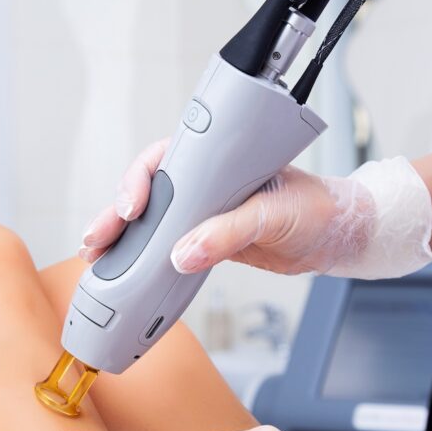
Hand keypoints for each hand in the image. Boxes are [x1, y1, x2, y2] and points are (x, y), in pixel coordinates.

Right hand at [78, 141, 391, 275]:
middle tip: (96, 238)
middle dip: (117, 213)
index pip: (167, 159)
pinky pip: (168, 246)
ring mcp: (203, 211)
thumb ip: (230, 233)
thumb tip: (182, 256)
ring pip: (152, 220)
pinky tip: (124, 271)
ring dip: (123, 237)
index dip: (141, 179)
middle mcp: (206, 181)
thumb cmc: (316, 209)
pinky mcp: (207, 239)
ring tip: (95, 256)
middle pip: (148, 191)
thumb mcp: (274, 216)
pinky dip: (146, 258)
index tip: (133, 205)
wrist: (336, 238)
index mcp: (219, 160)